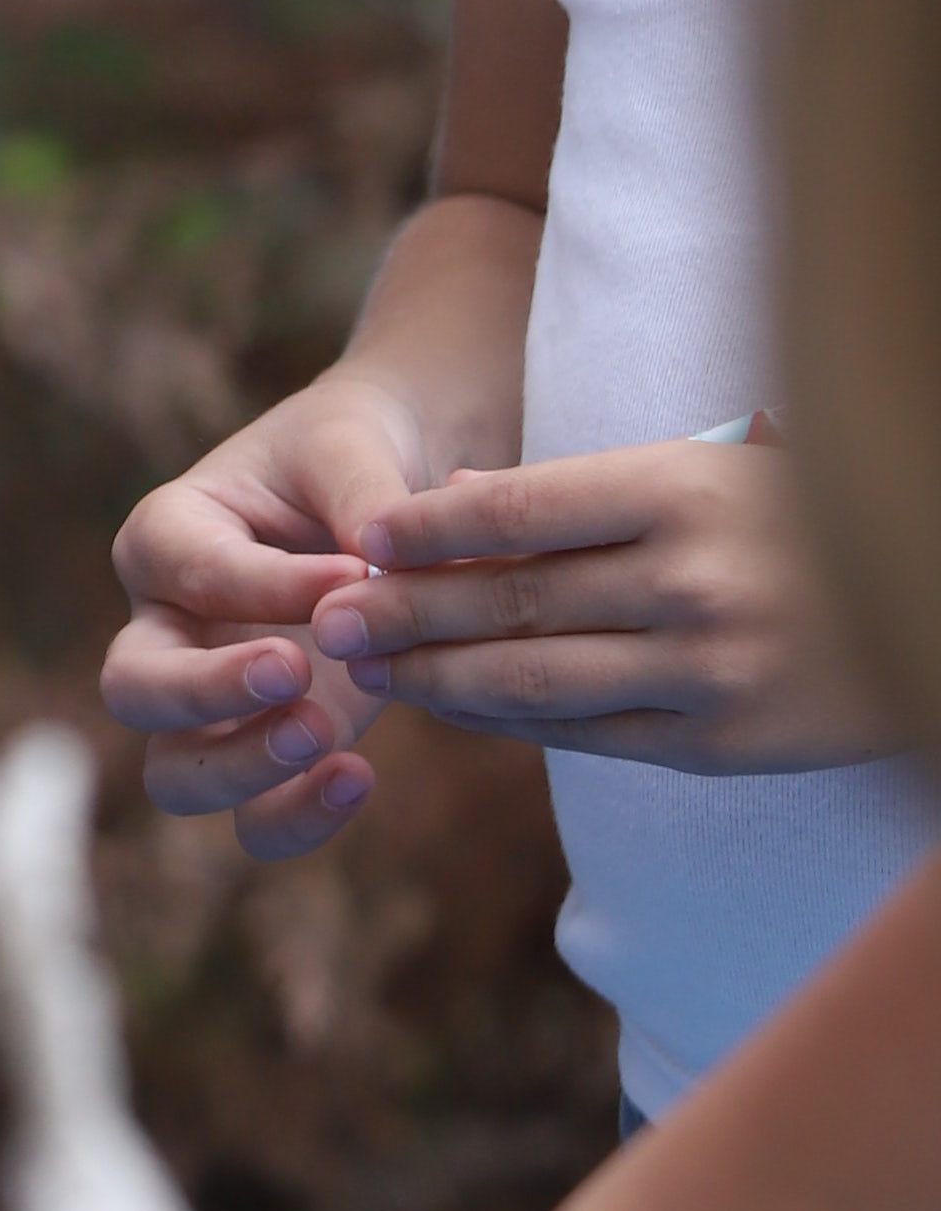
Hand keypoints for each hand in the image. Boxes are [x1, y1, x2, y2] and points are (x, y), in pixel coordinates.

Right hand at [104, 368, 436, 850]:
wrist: (387, 494)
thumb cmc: (350, 453)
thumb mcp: (352, 447)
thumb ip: (363, 498)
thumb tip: (374, 569)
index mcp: (168, 534)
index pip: (188, 570)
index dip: (268, 583)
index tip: (356, 573)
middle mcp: (170, 625)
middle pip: (133, 686)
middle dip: (206, 692)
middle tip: (295, 673)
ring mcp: (213, 702)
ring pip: (174, 774)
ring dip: (239, 769)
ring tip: (328, 735)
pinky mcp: (268, 750)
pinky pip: (253, 819)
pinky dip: (296, 816)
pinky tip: (360, 776)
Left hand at [306, 430, 892, 771]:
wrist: (925, 599)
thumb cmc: (795, 513)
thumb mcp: (704, 467)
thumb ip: (586, 493)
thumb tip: (457, 503)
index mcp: (678, 490)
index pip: (520, 512)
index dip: (428, 530)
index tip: (359, 537)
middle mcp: (689, 581)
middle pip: (514, 601)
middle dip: (407, 613)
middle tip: (328, 620)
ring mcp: (710, 669)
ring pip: (542, 679)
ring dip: (441, 679)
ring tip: (369, 670)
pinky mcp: (727, 744)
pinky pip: (595, 735)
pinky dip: (515, 723)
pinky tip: (459, 711)